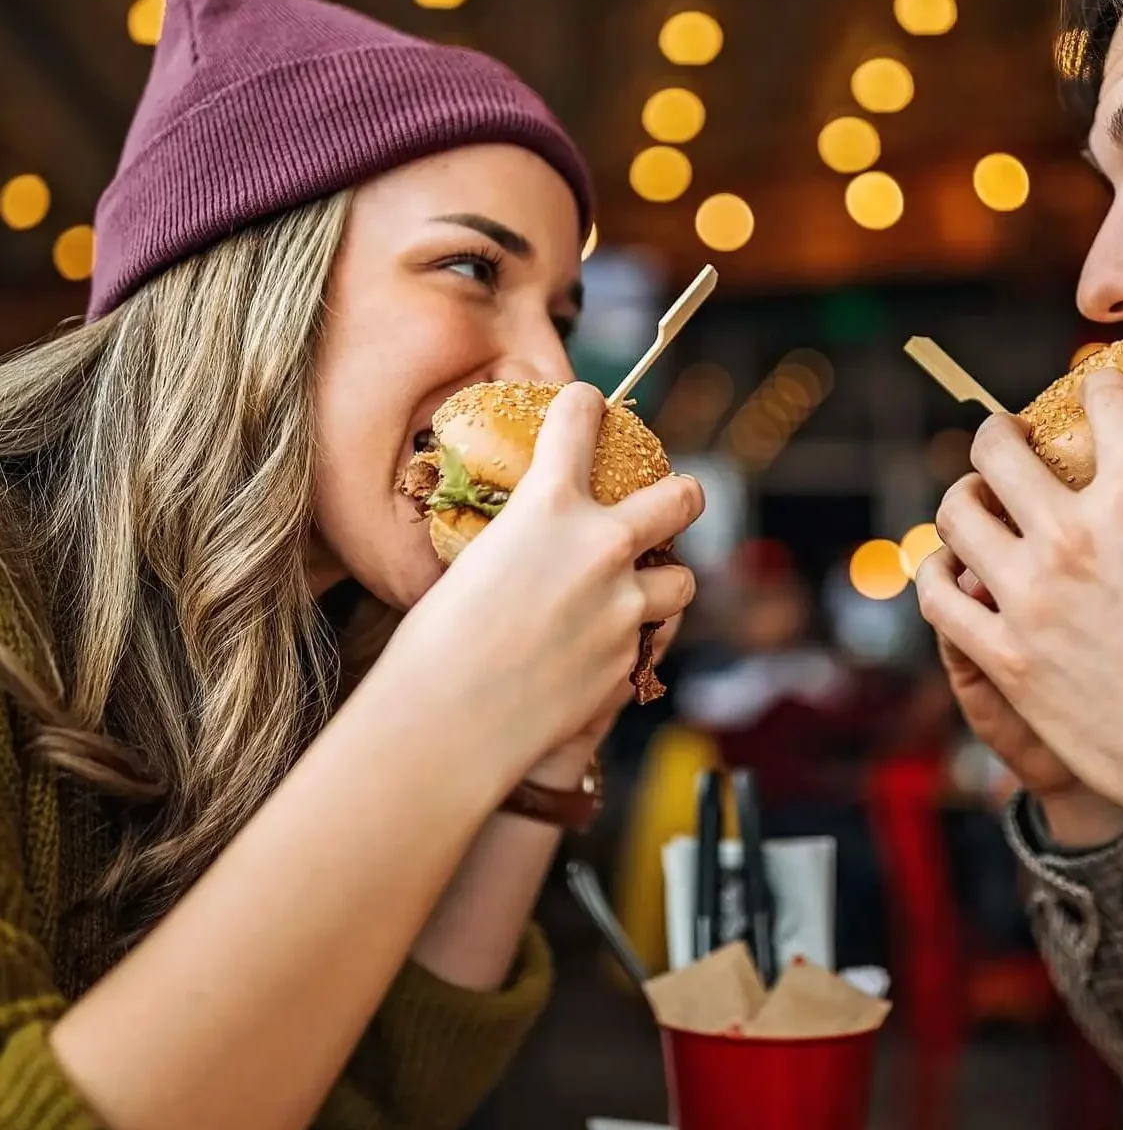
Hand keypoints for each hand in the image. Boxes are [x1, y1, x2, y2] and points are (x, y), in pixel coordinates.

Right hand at [382, 383, 703, 795]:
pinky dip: (633, 643)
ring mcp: (625, 606)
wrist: (447, 724)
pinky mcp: (630, 661)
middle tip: (680, 496)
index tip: (590, 405)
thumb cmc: (433, 644)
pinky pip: (650, 642)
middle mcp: (600, 546)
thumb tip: (532, 548)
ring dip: (664, 584)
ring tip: (643, 593)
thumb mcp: (474, 565)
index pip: (578, 424)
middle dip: (683, 495)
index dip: (585, 408)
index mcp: (548, 506)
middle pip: (678, 499)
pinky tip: (603, 655)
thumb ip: (521, 545)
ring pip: (682, 582)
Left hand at [918, 368, 1122, 846]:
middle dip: (1000, 433)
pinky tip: (950, 574)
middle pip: (997, 448)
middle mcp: (1073, 535)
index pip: (1102, 404)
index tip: (1092, 391)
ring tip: (974, 504)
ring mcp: (1031, 595)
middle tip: (1005, 440)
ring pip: (956, 513)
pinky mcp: (1005, 656)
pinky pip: (938, 598)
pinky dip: (937, 577)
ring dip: (963, 500)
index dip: (1098, 386)